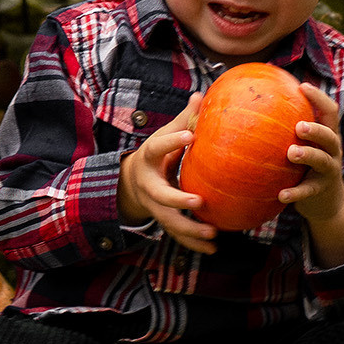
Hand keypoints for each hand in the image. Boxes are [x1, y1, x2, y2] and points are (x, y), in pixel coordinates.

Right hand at [118, 97, 216, 254]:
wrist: (131, 181)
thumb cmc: (156, 153)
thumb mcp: (164, 135)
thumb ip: (183, 119)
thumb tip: (202, 95)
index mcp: (148, 158)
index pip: (157, 147)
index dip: (172, 142)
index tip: (191, 136)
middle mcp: (148, 185)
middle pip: (160, 195)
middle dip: (178, 199)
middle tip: (199, 201)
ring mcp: (153, 206)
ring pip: (169, 221)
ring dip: (190, 230)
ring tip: (213, 234)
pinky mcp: (162, 220)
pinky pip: (177, 235)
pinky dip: (194, 244)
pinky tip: (213, 249)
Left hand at [278, 83, 343, 266]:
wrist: (327, 203)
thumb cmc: (307, 165)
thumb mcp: (304, 145)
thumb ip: (288, 130)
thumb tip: (252, 107)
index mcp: (328, 135)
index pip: (330, 112)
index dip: (319, 98)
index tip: (303, 86)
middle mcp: (332, 151)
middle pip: (330, 136)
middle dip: (316, 129)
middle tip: (299, 126)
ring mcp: (328, 171)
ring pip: (322, 161)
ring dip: (308, 155)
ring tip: (291, 153)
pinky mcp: (321, 190)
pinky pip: (308, 191)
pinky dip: (295, 192)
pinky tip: (281, 194)